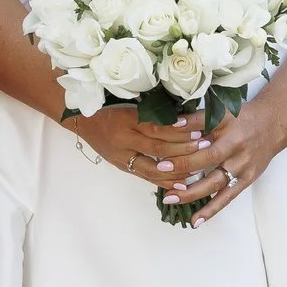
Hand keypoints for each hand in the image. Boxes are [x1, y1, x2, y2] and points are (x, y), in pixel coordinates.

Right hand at [69, 106, 208, 186]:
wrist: (81, 121)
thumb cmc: (107, 106)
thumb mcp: (127, 102)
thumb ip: (151, 110)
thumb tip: (183, 113)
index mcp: (125, 119)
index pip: (156, 127)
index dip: (177, 130)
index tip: (197, 128)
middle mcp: (123, 139)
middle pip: (157, 148)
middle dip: (183, 148)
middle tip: (204, 144)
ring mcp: (121, 156)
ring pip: (152, 168)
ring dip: (177, 169)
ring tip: (198, 167)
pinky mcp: (121, 166)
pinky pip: (145, 177)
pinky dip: (164, 182)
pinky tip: (181, 184)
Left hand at [154, 98, 286, 226]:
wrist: (272, 126)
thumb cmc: (242, 118)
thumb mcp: (222, 112)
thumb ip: (198, 120)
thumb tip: (170, 124)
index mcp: (229, 126)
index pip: (203, 132)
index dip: (183, 141)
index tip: (162, 146)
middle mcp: (237, 147)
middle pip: (208, 158)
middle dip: (183, 165)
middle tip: (160, 170)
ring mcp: (243, 166)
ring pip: (215, 182)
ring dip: (191, 192)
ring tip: (170, 198)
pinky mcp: (246, 180)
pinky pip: (227, 198)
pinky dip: (211, 210)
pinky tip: (195, 221)